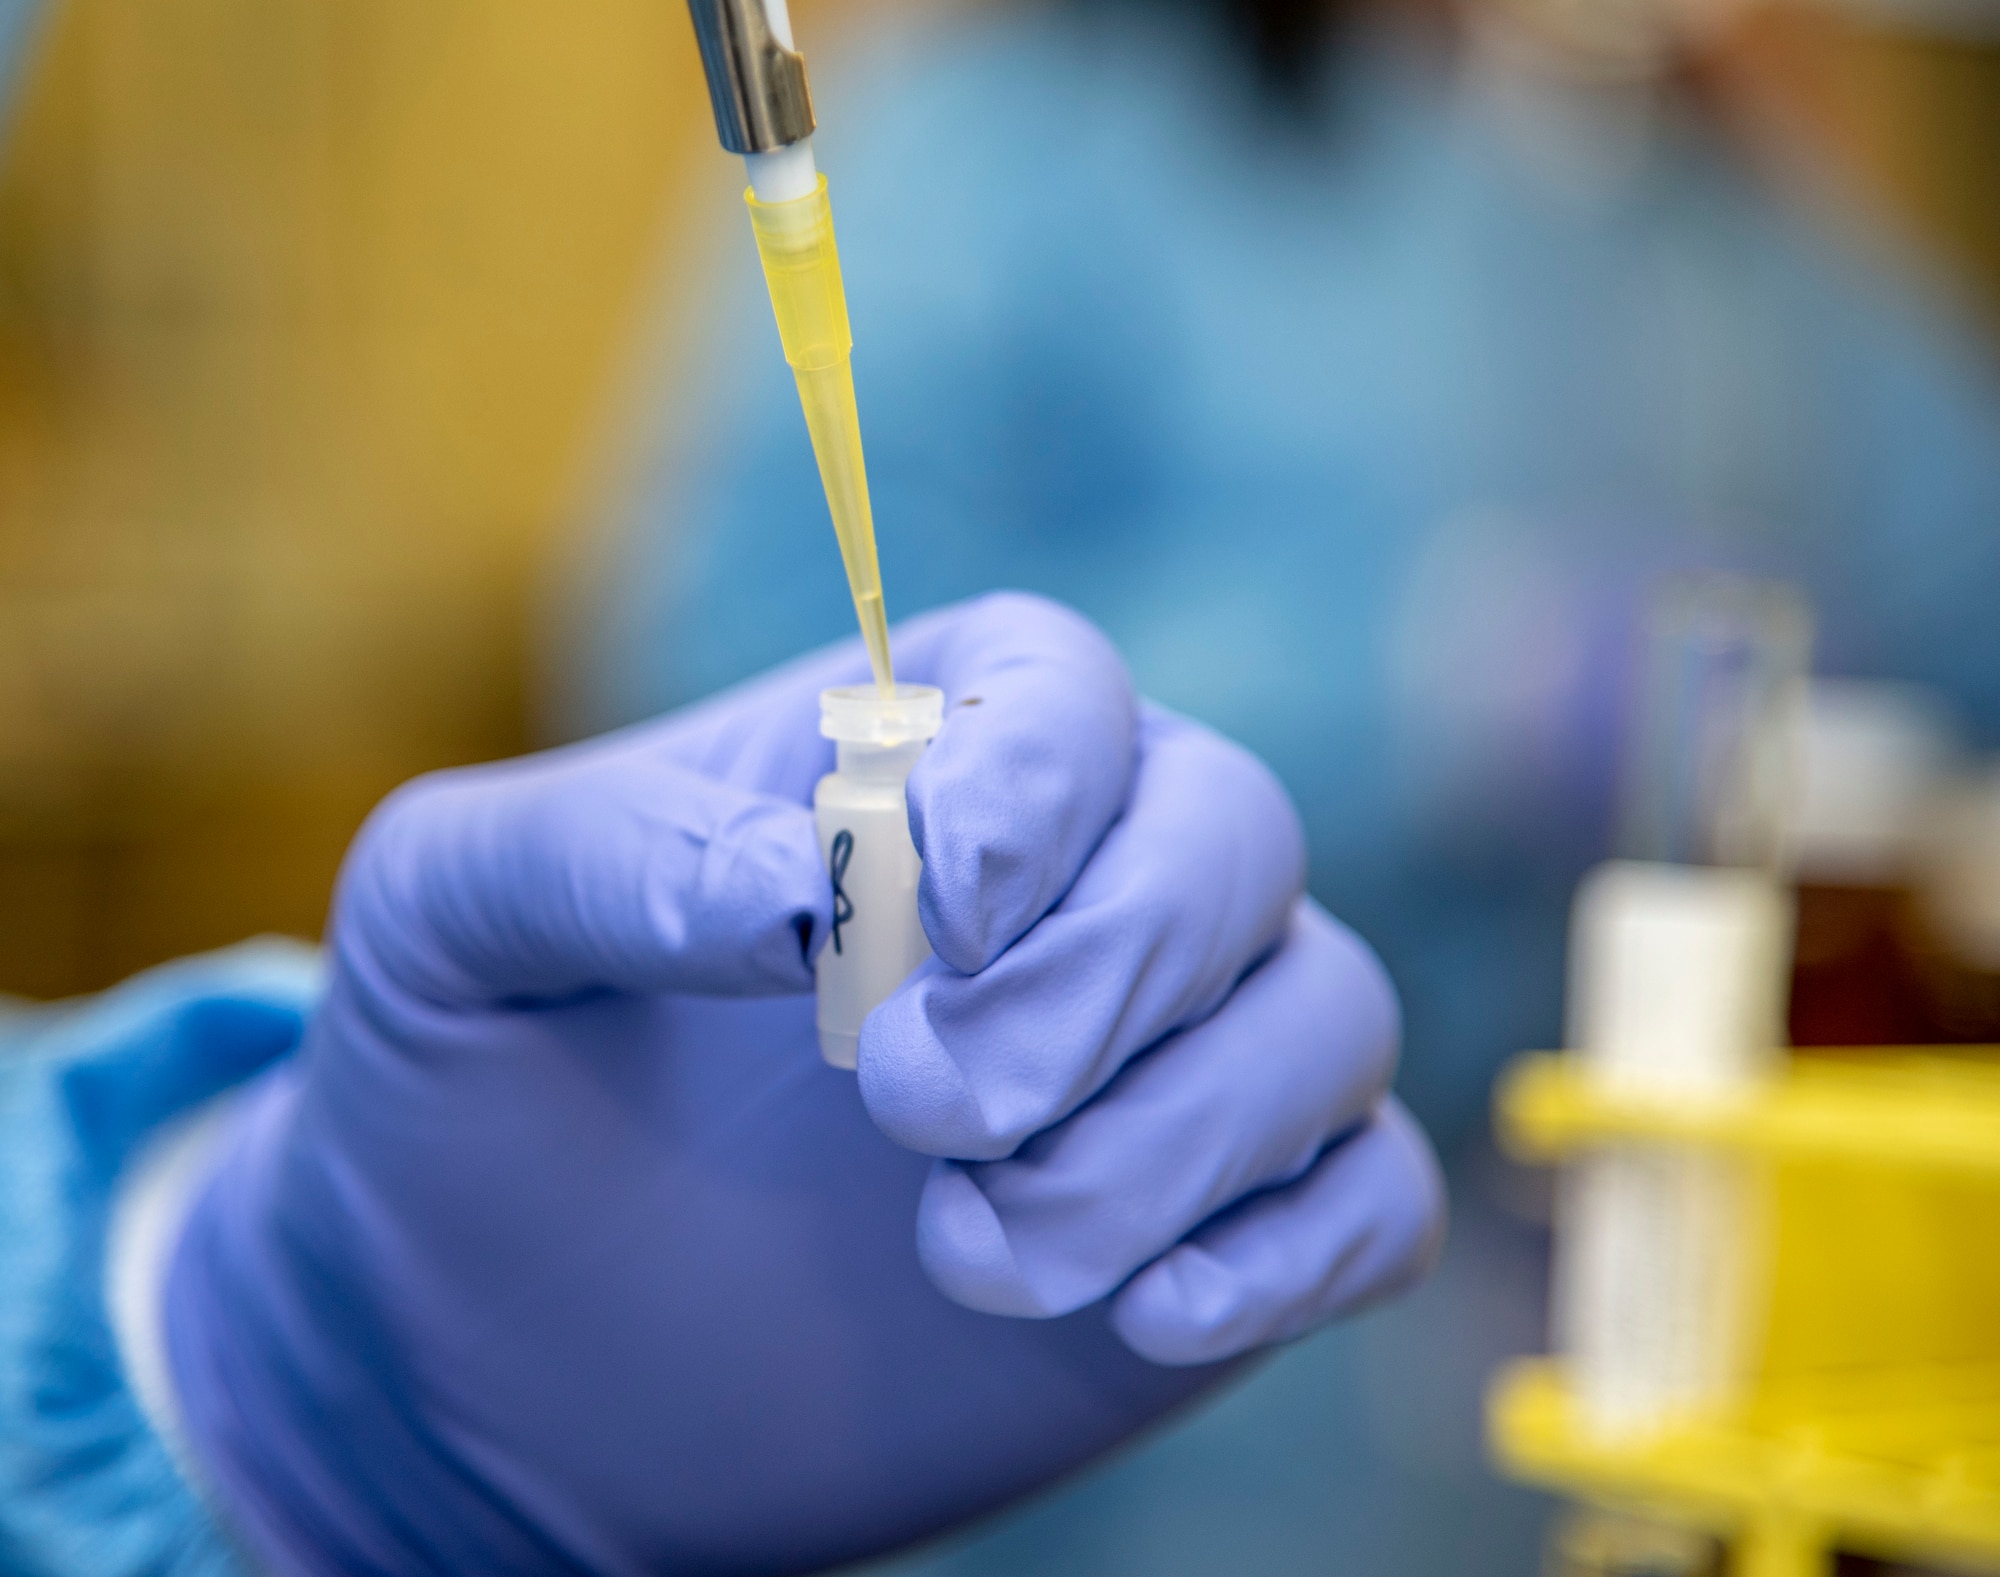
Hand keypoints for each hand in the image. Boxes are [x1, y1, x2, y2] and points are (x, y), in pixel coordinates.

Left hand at [167, 592, 1442, 1573]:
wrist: (508, 1355)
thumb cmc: (479, 1100)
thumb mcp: (448, 934)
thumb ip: (596, 853)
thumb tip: (800, 887)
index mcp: (903, 760)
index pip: (1066, 689)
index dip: (1033, 790)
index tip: (916, 922)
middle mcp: (1065, 885)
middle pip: (1231, 836)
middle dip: (1099, 980)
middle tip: (911, 1108)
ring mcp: (1154, 1056)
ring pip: (1323, 1014)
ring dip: (1171, 1140)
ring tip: (962, 1253)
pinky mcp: (1212, 1220)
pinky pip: (1369, 1196)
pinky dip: (1296, 1247)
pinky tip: (1142, 1318)